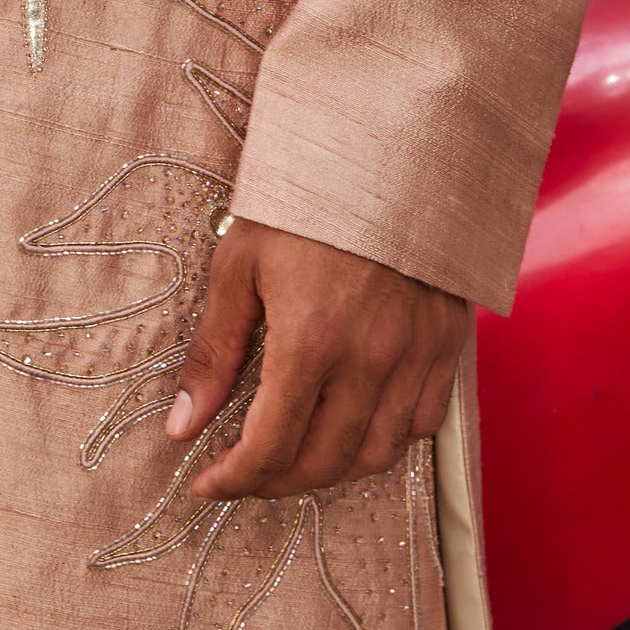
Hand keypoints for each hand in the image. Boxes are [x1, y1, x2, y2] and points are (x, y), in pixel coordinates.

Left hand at [166, 215, 466, 501]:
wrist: (386, 146)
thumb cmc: (304, 200)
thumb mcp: (240, 264)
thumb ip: (214, 353)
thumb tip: (182, 427)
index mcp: (310, 338)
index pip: (269, 447)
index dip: (233, 480)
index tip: (206, 483)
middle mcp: (370, 358)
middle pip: (324, 463)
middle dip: (275, 482)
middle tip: (245, 472)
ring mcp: (416, 353)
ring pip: (377, 454)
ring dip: (331, 469)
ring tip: (295, 453)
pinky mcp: (447, 342)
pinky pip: (422, 423)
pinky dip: (385, 439)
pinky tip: (353, 422)